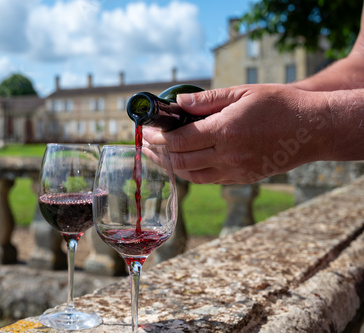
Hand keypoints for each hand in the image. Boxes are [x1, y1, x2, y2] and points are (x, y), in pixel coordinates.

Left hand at [143, 84, 332, 183]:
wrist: (313, 129)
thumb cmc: (279, 105)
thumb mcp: (242, 93)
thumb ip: (207, 100)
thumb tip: (178, 102)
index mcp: (225, 131)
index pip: (179, 140)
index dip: (160, 138)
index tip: (149, 133)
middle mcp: (228, 155)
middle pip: (181, 161)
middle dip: (159, 154)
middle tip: (147, 146)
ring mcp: (236, 170)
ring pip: (192, 176)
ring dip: (172, 167)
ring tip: (158, 157)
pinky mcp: (243, 178)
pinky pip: (209, 180)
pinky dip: (192, 173)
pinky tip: (184, 164)